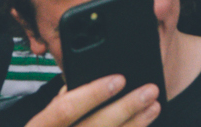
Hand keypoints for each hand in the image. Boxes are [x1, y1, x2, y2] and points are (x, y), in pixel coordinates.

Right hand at [22, 77, 161, 126]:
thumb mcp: (46, 117)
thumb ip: (63, 101)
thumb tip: (91, 80)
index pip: (64, 109)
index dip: (92, 94)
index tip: (119, 79)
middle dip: (125, 108)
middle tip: (149, 90)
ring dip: (135, 124)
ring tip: (154, 106)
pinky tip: (142, 126)